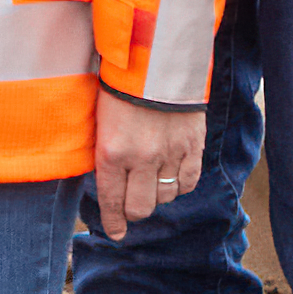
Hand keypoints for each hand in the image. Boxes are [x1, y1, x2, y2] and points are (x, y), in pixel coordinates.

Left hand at [91, 88, 211, 235]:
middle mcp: (140, 158)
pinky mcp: (193, 146)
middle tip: (131, 207)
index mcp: (111, 152)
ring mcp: (169, 154)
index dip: (113, 222)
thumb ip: (104, 153)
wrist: (156, 59)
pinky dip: (180, 184)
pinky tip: (173, 176)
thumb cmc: (120, 86)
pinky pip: (188, 182)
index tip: (115, 234)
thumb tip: (106, 182)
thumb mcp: (99, 120)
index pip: (111, 201)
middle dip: (133, 212)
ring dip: (157, 195)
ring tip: (152, 182)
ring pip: (165, 197)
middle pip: (139, 208)